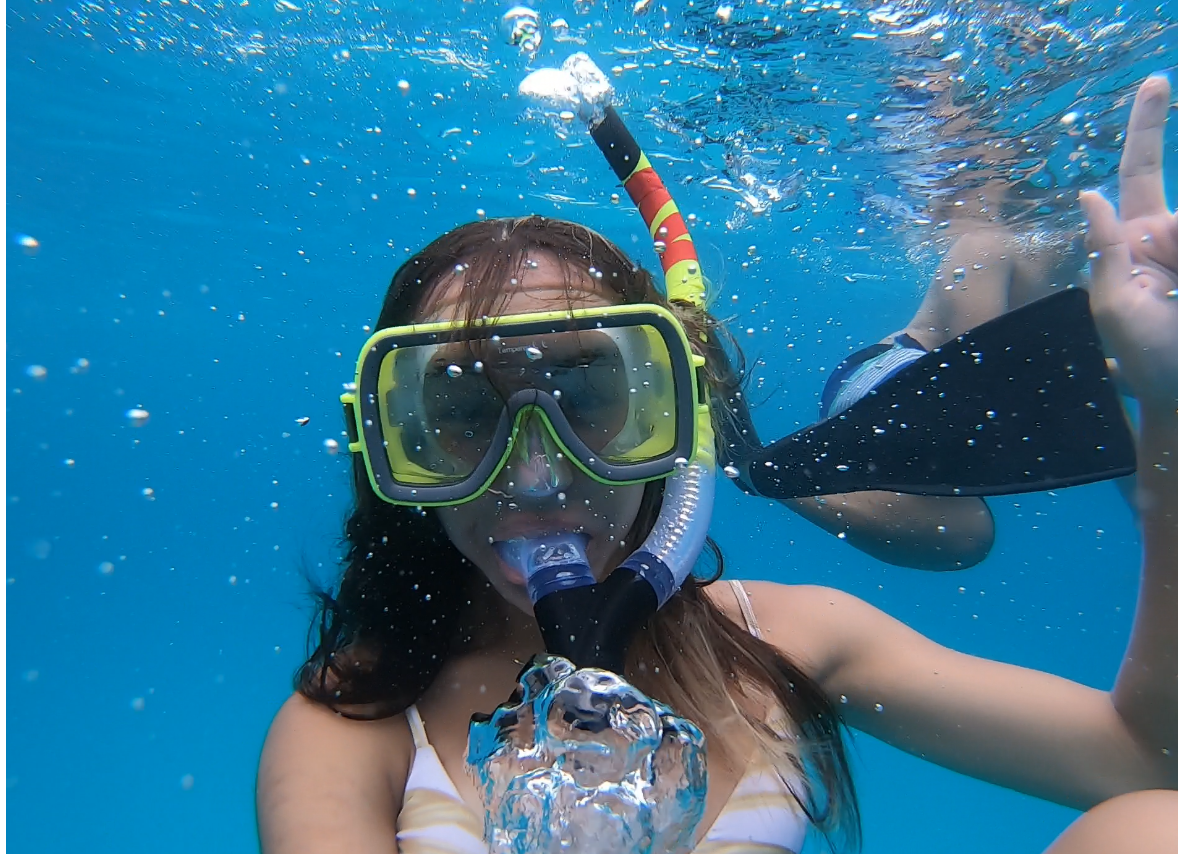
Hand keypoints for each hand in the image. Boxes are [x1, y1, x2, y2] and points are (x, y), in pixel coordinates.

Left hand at [1080, 74, 1177, 415]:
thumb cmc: (1145, 359)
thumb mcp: (1113, 307)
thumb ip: (1106, 251)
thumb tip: (1088, 195)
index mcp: (1135, 241)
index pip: (1139, 172)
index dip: (1146, 127)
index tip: (1156, 82)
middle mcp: (1171, 236)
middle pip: (1176, 214)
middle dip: (1172, 245)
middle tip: (1173, 294)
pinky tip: (1177, 298)